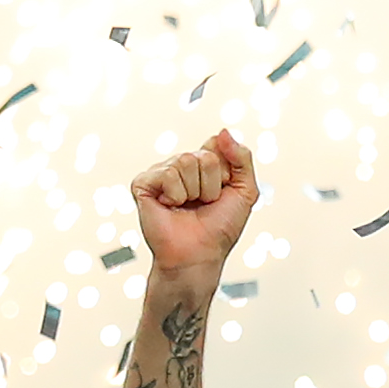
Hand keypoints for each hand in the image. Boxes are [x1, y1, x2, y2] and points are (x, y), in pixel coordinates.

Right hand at [130, 130, 258, 278]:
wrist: (198, 256)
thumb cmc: (219, 229)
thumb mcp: (245, 191)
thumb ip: (242, 158)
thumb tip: (222, 132)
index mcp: (202, 163)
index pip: (216, 145)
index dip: (225, 173)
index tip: (221, 193)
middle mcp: (180, 164)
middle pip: (204, 155)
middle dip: (211, 185)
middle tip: (202, 205)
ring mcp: (160, 173)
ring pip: (186, 162)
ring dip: (194, 192)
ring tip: (186, 207)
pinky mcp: (143, 184)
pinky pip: (167, 174)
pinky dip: (175, 195)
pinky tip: (169, 206)